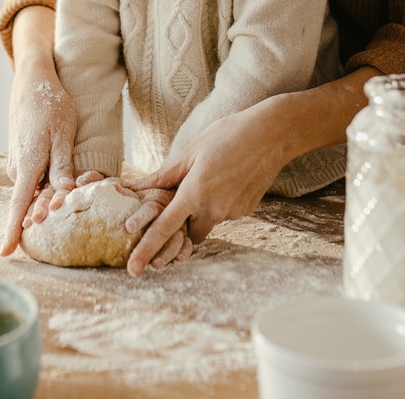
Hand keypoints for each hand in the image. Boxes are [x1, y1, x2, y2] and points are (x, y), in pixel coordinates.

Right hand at [1, 70, 76, 255]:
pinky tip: (64, 177)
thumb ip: (61, 166)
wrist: (33, 83)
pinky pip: (35, 180)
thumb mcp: (62, 134)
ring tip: (80, 182)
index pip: (18, 206)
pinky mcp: (23, 159)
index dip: (12, 230)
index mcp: (27, 165)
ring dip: (52, 194)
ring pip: (36, 191)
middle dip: (50, 209)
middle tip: (76, 198)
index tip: (5, 253)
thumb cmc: (51, 106)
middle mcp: (18, 169)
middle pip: (33, 202)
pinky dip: (49, 183)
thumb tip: (61, 196)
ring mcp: (18, 164)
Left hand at [124, 101, 290, 276]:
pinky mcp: (246, 211)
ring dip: (203, 208)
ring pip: (208, 221)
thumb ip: (164, 175)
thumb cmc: (227, 136)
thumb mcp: (191, 150)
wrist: (271, 135)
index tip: (133, 269)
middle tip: (184, 198)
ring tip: (213, 175)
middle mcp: (214, 209)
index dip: (146, 249)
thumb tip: (134, 186)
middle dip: (182, 224)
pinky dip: (220, 201)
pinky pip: (225, 213)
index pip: (164, 228)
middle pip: (188, 232)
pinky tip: (228, 178)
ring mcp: (232, 213)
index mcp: (195, 193)